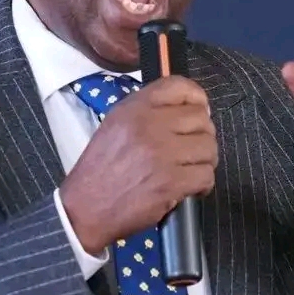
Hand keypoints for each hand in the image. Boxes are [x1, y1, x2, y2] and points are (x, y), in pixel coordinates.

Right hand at [60, 76, 217, 254]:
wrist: (85, 207)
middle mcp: (149, 126)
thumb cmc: (100, 168)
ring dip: (204, 161)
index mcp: (134, 109)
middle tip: (192, 149)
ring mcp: (161, 154)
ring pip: (208, 147)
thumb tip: (187, 109)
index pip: (179, 87)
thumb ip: (146, 111)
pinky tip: (190, 188)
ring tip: (190, 170)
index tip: (199, 110)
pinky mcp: (171, 182)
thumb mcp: (114, 125)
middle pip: (201, 118)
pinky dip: (203, 184)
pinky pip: (206, 175)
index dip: (197, 97)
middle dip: (202, 135)